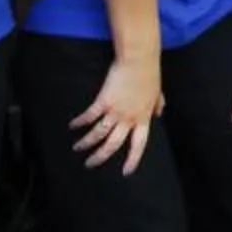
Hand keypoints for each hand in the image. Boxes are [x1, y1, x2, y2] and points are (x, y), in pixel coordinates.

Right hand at [72, 56, 161, 174]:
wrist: (139, 60)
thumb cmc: (149, 74)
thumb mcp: (157, 92)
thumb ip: (157, 105)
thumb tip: (159, 113)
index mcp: (143, 118)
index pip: (139, 144)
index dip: (132, 159)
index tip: (126, 172)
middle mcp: (129, 118)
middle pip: (113, 145)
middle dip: (100, 157)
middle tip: (90, 164)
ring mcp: (116, 111)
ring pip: (98, 134)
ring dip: (86, 143)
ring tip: (77, 148)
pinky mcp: (103, 101)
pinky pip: (90, 116)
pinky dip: (80, 122)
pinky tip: (73, 126)